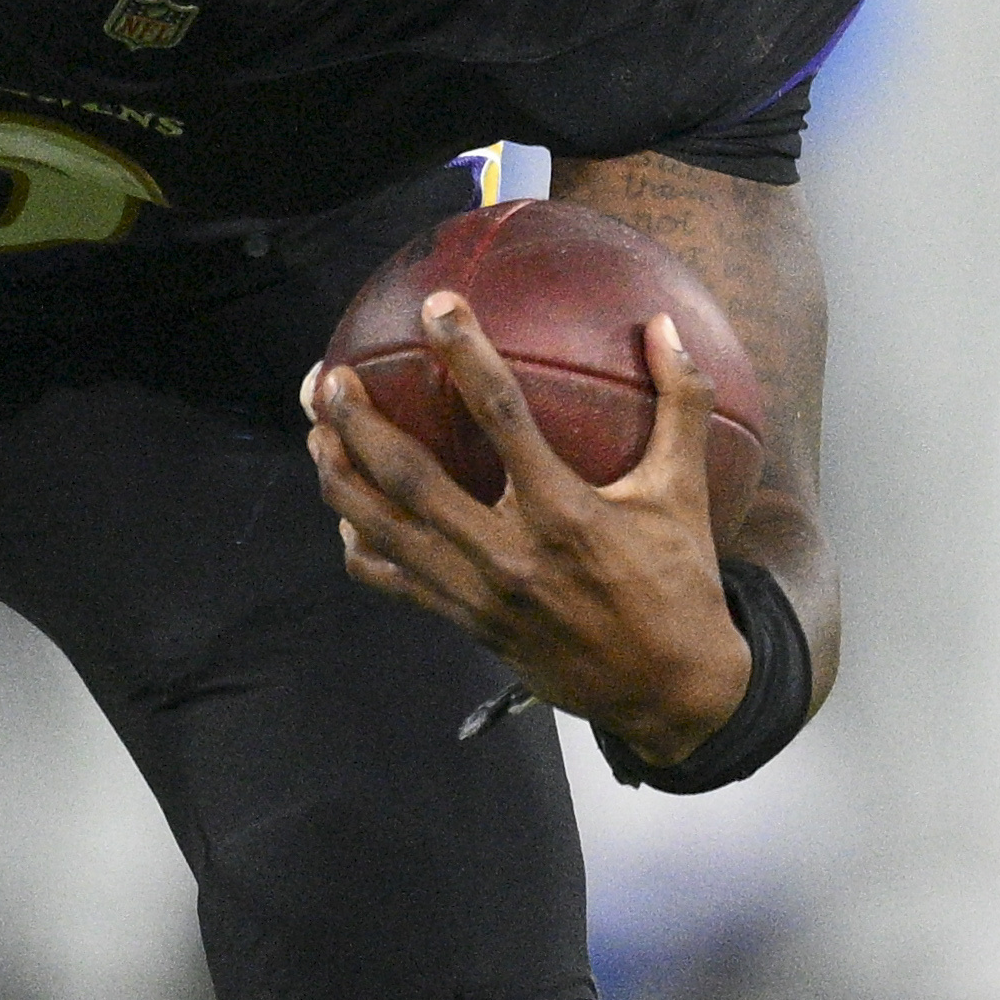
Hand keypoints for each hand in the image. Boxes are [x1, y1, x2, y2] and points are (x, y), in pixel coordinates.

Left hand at [302, 293, 751, 766]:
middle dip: (358, 424)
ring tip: (315, 430)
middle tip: (328, 379)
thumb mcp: (684, 491)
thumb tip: (665, 324)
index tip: (437, 309)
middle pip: (411, 478)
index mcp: (566, 512)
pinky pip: (390, 579)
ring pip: (383, 530)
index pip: (503, 419)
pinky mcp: (463, 620)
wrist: (667, 690)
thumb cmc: (678, 581)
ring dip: (340, 477)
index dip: (467, 358)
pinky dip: (358, 541)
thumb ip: (680, 404)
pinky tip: (346, 509)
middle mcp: (510, 552)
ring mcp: (478, 592)